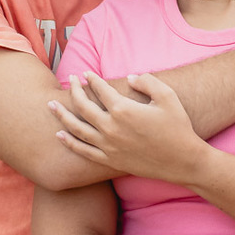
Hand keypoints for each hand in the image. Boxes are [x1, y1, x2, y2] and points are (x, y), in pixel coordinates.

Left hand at [48, 71, 207, 181]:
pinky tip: (60, 134)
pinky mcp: (110, 160)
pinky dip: (70, 142)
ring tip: (51, 105)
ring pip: (77, 129)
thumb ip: (147, 81)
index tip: (86, 73)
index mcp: (124, 110)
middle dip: (74, 91)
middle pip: (83, 106)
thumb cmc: (178, 126)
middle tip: (70, 80)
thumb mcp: (167, 96)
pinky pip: (84, 151)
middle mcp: (111, 128)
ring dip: (62, 115)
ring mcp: (108, 146)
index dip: (92, 79)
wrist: (183, 161)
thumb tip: (129, 77)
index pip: (100, 89)